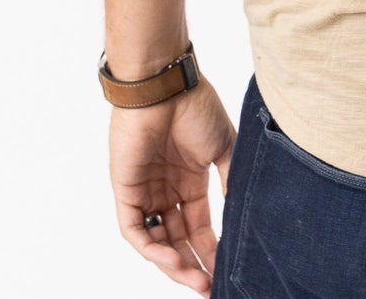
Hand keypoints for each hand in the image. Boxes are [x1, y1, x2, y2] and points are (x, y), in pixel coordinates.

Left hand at [109, 76, 236, 293]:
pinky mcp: (126, 190)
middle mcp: (166, 190)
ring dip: (175, 263)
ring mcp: (146, 191)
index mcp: (190, 180)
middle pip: (178, 238)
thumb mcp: (224, 145)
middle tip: (210, 285)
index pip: (198, 225)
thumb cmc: (196, 107)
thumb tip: (239, 209)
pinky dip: (152, 248)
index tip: (225, 270)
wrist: (167, 86)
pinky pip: (136, 229)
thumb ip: (229, 178)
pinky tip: (173, 259)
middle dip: (194, 264)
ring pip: (157, 240)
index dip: (210, 249)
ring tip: (196, 280)